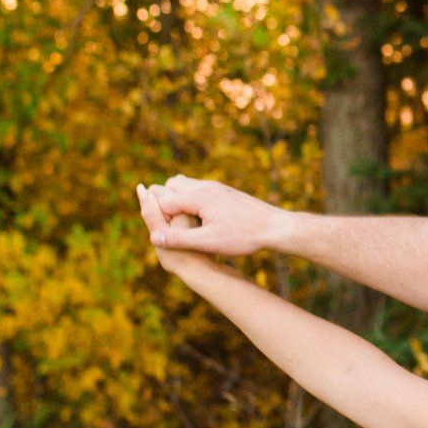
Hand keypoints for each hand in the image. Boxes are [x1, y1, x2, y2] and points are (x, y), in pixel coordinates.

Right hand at [135, 176, 282, 258]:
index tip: (160, 234)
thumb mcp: (209, 242)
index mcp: (197, 197)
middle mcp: (204, 186)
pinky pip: (196, 189)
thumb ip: (179, 239)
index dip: (157, 218)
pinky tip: (196, 219)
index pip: (162, 201)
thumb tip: (153, 237)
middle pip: (169, 187)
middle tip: (166, 227)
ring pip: (182, 185)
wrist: (274, 226)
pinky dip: (188, 200)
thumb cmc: (243, 236)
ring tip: (179, 224)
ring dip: (175, 200)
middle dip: (162, 204)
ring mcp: (214, 186)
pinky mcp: (222, 191)